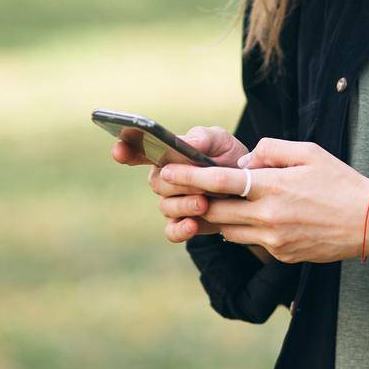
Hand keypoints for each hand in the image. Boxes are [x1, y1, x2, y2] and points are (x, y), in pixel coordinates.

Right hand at [109, 127, 270, 256]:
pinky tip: (192, 225)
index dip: (126, 150)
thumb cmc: (229, 158)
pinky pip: (172, 231)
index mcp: (167, 155)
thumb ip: (204, 137)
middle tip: (199, 183)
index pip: (138, 151)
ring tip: (204, 202)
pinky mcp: (183, 224)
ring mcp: (172, 203)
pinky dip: (180, 229)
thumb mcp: (221, 141)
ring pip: (166, 206)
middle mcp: (164, 179)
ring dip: (184, 205)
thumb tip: (186, 142)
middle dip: (178, 183)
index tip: (119, 150)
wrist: (249, 188)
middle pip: (157, 182)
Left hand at [158, 138, 368, 264]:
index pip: (220, 182)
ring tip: (212, 203)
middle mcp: (269, 216)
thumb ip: (271, 149)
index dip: (189, 178)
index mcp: (274, 186)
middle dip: (193, 202)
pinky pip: (250, 241)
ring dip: (218, 217)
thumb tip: (245, 160)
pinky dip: (244, 229)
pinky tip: (250, 217)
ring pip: (229, 230)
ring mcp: (274, 239)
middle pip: (215, 212)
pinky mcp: (281, 255)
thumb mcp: (309, 152)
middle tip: (174, 192)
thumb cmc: (340, 182)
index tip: (168, 173)